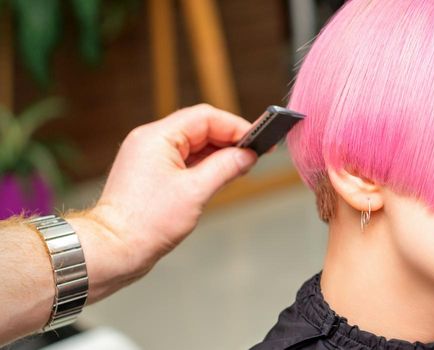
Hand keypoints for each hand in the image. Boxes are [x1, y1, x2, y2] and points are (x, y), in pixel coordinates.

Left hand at [78, 104, 257, 298]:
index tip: (258, 140)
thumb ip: (226, 167)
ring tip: (241, 168)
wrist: (114, 249)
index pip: (205, 117)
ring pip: (193, 145)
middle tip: (255, 155)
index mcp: (157, 137)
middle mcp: (150, 142)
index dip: (235, 126)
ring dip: (219, 155)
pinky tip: (221, 177)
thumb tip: (248, 155)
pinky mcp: (151, 175)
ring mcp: (149, 158)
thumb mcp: (195, 191)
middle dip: (229, 141)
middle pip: (200, 128)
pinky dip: (205, 166)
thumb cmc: (145, 223)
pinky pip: (185, 161)